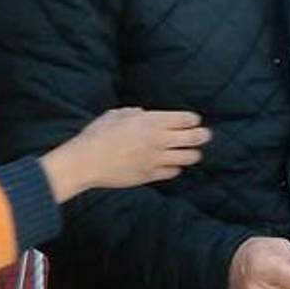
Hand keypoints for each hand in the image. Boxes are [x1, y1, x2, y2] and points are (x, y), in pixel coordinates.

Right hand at [39, 107, 210, 202]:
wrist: (84, 162)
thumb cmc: (98, 134)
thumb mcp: (117, 114)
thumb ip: (135, 113)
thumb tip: (144, 114)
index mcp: (152, 121)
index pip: (187, 119)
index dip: (193, 120)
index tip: (193, 121)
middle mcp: (159, 140)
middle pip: (194, 138)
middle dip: (203, 135)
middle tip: (204, 135)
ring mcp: (156, 159)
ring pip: (188, 157)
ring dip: (192, 154)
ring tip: (192, 153)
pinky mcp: (149, 175)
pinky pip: (172, 172)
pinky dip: (175, 168)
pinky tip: (172, 165)